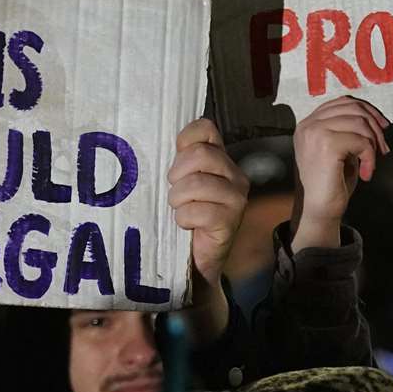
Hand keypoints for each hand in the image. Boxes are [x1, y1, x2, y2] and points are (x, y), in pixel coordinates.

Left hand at [168, 118, 248, 340]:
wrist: (196, 263)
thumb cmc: (183, 219)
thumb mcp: (180, 184)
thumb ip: (179, 161)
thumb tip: (156, 139)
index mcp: (221, 160)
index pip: (205, 128)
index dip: (184, 141)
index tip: (175, 165)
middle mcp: (235, 175)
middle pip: (200, 154)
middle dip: (177, 175)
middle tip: (174, 193)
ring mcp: (236, 198)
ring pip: (197, 183)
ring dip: (178, 200)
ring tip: (179, 210)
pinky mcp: (230, 221)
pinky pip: (197, 211)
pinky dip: (184, 219)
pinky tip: (186, 226)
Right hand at [291, 96, 388, 252]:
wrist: (319, 210)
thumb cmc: (331, 183)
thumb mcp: (339, 149)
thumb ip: (348, 130)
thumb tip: (377, 118)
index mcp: (308, 124)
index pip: (342, 102)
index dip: (367, 110)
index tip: (383, 126)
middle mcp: (308, 125)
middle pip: (353, 108)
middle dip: (374, 126)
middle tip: (383, 149)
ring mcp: (315, 133)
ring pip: (359, 122)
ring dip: (373, 143)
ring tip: (373, 162)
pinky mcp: (326, 145)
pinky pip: (361, 141)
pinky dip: (370, 157)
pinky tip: (366, 174)